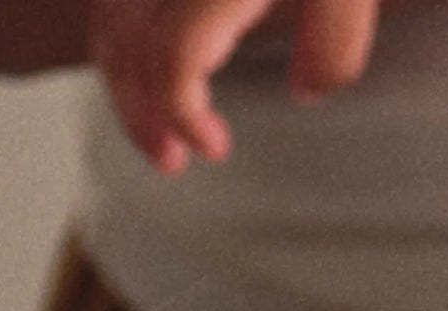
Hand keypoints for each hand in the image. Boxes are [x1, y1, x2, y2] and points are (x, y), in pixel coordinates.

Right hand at [90, 0, 380, 171]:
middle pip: (127, 45)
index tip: (213, 146)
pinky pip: (115, 4)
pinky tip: (149, 72)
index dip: (181, 111)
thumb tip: (309, 90)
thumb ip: (337, 34)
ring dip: (126, 84)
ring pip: (110, 24)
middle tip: (177, 157)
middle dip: (144, 111)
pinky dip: (123, 43)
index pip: (174, 56)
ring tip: (159, 134)